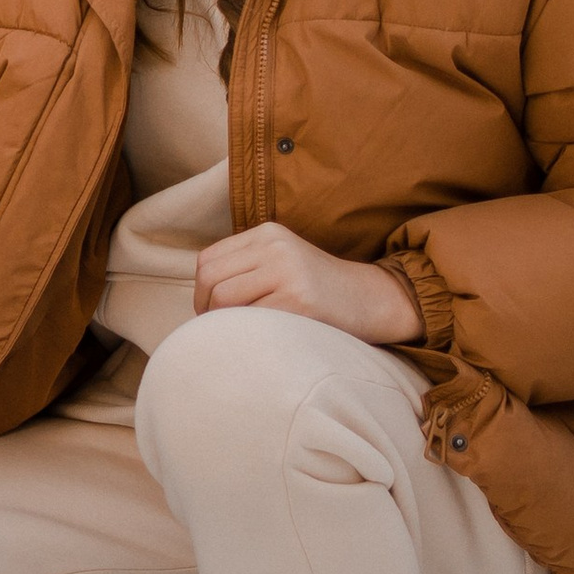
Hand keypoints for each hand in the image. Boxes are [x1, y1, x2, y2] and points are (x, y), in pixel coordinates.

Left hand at [193, 223, 421, 343]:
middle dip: (206, 309)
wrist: (372, 299)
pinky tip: (260, 339)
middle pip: (211, 279)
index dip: (200, 292)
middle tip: (218, 329)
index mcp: (266, 234)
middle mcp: (274, 247)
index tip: (209, 313)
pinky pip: (252, 319)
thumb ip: (246, 268)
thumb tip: (201, 298)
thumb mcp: (282, 262)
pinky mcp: (301, 300)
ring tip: (238, 334)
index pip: (207, 261)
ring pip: (225, 299)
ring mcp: (288, 271)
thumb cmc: (319, 289)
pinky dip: (247, 333)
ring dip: (223, 323)